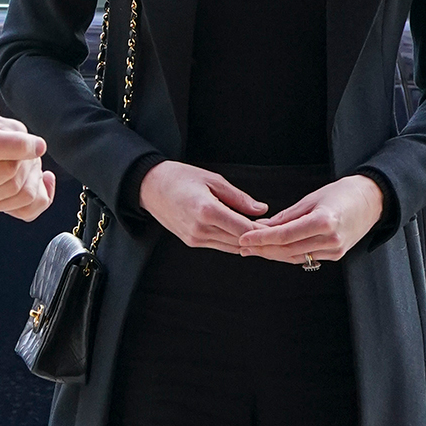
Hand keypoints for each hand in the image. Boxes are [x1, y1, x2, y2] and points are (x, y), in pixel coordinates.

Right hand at [139, 160, 267, 250]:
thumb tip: (262, 210)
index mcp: (207, 211)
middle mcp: (201, 229)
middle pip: (240, 242)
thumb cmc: (180, 177)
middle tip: (276, 230)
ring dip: (247, 242)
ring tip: (263, 233)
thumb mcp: (213, 180)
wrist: (150, 187)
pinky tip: (244, 234)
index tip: (276, 225)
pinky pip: (220, 245)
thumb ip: (239, 198)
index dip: (263, 230)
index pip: (244, 229)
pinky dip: (233, 241)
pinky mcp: (192, 242)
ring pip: (231, 247)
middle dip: (258, 238)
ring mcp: (195, 238)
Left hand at [237, 175, 382, 264]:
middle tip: (243, 247)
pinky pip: (305, 257)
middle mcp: (330, 239)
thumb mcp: (312, 199)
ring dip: (272, 254)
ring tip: (253, 250)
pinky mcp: (336, 255)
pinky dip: (287, 254)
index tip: (244, 239)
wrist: (372, 200)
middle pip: (287, 250)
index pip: (285, 235)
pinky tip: (273, 250)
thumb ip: (287, 216)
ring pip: (294, 256)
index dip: (261, 239)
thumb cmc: (342, 193)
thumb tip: (263, 226)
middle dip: (262, 249)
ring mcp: (335, 250)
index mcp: (324, 222)